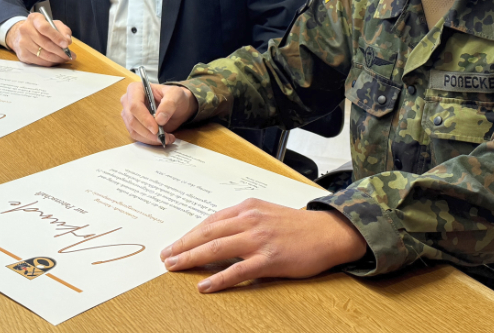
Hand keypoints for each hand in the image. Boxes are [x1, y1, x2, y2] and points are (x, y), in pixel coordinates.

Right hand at [5, 13, 74, 66]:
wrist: (21, 34)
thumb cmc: (41, 29)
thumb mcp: (54, 24)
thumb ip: (63, 30)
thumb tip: (67, 41)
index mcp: (34, 19)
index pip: (45, 28)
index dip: (56, 37)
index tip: (66, 44)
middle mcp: (25, 30)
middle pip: (45, 43)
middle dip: (60, 51)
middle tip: (70, 55)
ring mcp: (22, 43)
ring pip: (43, 55)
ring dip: (57, 58)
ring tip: (65, 58)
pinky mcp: (22, 54)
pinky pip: (39, 61)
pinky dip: (50, 63)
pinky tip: (55, 60)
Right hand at [120, 82, 197, 145]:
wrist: (178, 106)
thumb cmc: (175, 97)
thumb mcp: (177, 95)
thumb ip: (169, 104)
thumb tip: (159, 119)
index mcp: (136, 89)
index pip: (134, 106)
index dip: (144, 119)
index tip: (156, 129)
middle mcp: (128, 101)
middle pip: (132, 120)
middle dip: (148, 131)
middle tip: (163, 136)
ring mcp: (129, 114)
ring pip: (134, 130)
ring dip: (150, 138)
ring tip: (166, 137)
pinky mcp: (132, 125)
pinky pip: (137, 136)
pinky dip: (149, 140)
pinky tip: (162, 138)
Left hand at [160, 199, 368, 292]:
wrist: (328, 233)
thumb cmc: (298, 226)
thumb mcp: (267, 213)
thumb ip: (243, 220)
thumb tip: (217, 234)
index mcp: (248, 207)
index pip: (210, 221)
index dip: (189, 234)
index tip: (174, 245)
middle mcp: (250, 220)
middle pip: (207, 233)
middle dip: (182, 245)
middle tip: (165, 257)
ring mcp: (259, 239)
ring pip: (216, 248)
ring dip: (191, 258)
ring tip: (174, 267)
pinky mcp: (269, 259)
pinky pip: (238, 270)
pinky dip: (219, 278)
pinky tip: (205, 286)